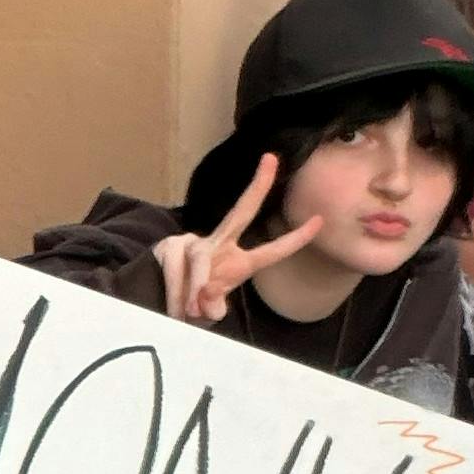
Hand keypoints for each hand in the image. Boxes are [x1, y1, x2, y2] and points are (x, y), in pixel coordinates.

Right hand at [151, 156, 328, 323]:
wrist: (153, 300)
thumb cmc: (187, 308)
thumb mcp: (206, 314)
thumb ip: (212, 307)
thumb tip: (208, 298)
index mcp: (237, 264)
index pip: (272, 251)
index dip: (296, 238)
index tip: (320, 220)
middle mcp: (219, 245)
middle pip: (242, 213)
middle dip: (258, 186)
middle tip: (271, 159)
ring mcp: (193, 243)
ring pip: (200, 261)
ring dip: (194, 289)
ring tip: (188, 311)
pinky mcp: (170, 246)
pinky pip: (177, 271)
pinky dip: (177, 291)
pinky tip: (174, 305)